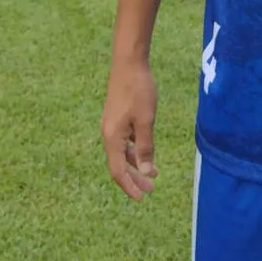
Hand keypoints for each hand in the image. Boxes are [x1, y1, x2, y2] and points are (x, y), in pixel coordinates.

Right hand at [102, 57, 159, 200]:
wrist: (128, 62)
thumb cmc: (138, 90)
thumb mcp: (146, 120)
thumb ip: (145, 147)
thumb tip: (145, 171)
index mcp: (113, 137)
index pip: (118, 170)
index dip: (129, 186)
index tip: (142, 198)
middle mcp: (109, 134)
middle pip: (118, 164)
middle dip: (134, 178)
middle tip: (150, 189)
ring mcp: (112, 125)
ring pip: (122, 153)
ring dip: (135, 164)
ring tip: (152, 173)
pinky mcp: (117, 117)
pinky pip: (124, 142)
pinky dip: (135, 151)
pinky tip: (146, 151)